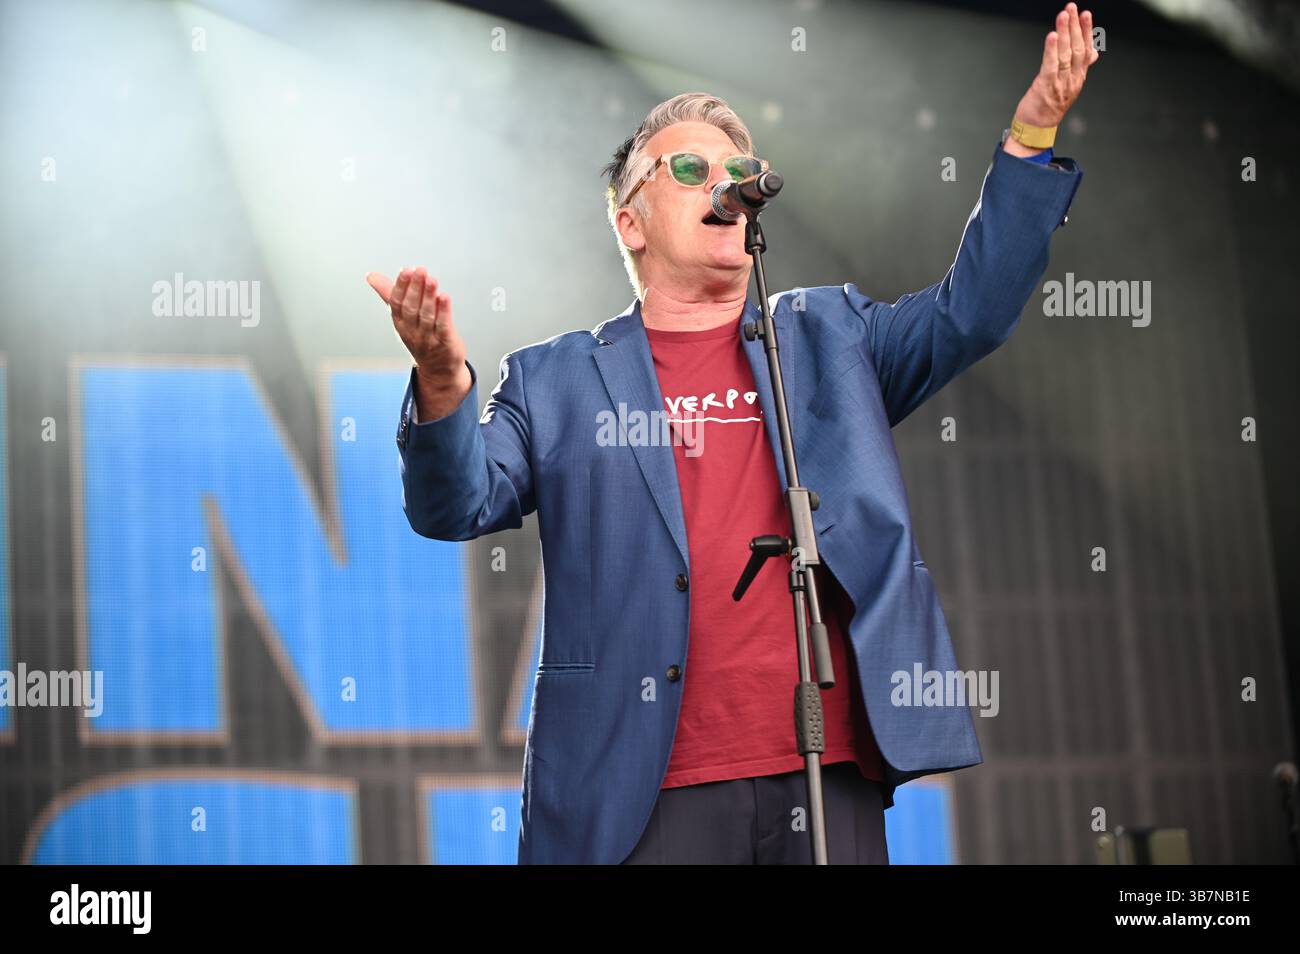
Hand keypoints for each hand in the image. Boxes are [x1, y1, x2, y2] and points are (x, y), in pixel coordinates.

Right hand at [367, 267, 471, 417]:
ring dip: (429, 296)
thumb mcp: (403, 317)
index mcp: (401, 323)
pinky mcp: (445, 342)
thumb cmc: (421, 338)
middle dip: (415, 288)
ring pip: (426, 316)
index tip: (406, 271)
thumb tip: (372, 276)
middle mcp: (412, 331)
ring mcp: (428, 338)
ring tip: (431, 280)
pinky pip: (442, 326)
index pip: (397, 303)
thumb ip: (389, 294)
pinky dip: (443, 311)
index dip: (401, 287)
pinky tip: (444, 297)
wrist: (439, 369)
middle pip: (411, 308)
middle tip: (420, 271)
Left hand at [1012, 3, 1098, 131]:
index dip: (1086, 31)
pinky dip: (1052, 49)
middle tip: (1073, 8)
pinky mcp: (1046, 87)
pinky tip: (1052, 35)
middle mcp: (1073, 79)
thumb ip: (1080, 67)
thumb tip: (1093, 52)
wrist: (1036, 130)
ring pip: (1066, 54)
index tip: (1086, 14)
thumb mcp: (1068, 85)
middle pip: (1078, 48)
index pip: (1086, 49)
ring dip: (1064, 32)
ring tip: (1064, 15)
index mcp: (1079, 77)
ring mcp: (1060, 83)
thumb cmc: (1049, 107)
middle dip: (1076, 26)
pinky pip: (1051, 65)